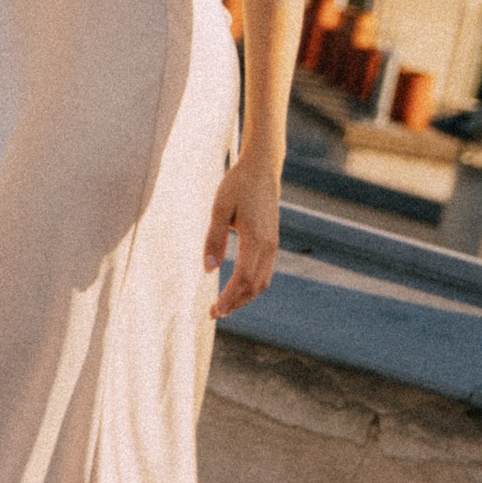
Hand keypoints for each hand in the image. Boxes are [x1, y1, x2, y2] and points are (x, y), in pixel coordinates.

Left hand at [206, 160, 280, 317]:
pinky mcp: (272, 241)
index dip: (230, 298)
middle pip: (255, 286)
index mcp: (256, 239)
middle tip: (214, 313)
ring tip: (225, 306)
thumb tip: (208, 270)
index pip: (244, 279)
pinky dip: (252, 286)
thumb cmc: (238, 185)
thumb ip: (214, 238)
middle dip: (236, 303)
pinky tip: (237, 288)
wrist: (262, 169)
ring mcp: (273, 244)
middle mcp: (269, 246)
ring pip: (263, 281)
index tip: (215, 310)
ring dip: (245, 297)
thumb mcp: (219, 207)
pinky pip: (265, 272)